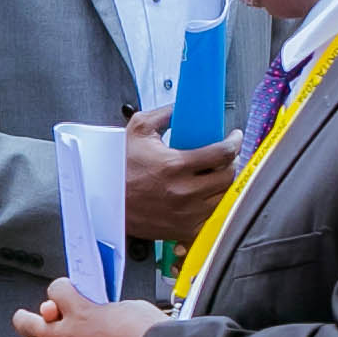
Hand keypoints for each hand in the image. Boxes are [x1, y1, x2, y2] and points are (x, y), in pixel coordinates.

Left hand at [11, 281, 163, 336]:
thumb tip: (111, 316)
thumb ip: (112, 312)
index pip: (58, 292)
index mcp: (81, 313)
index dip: (60, 291)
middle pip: (32, 327)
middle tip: (23, 320)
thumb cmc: (153, 335)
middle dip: (25, 322)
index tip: (63, 292)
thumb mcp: (132, 308)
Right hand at [125, 109, 239, 244]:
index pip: (221, 153)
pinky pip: (212, 218)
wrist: (103, 200)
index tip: (233, 138)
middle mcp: (184, 192)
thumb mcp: (137, 131)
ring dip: (224, 185)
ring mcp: (186, 213)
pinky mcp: (183, 229)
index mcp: (175, 166)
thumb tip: (181, 107)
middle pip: (228, 176)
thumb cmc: (117, 169)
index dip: (234, 143)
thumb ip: (163, 114)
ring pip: (223, 197)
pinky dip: (213, 206)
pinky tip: (207, 197)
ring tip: (216, 175)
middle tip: (226, 156)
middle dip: (231, 163)